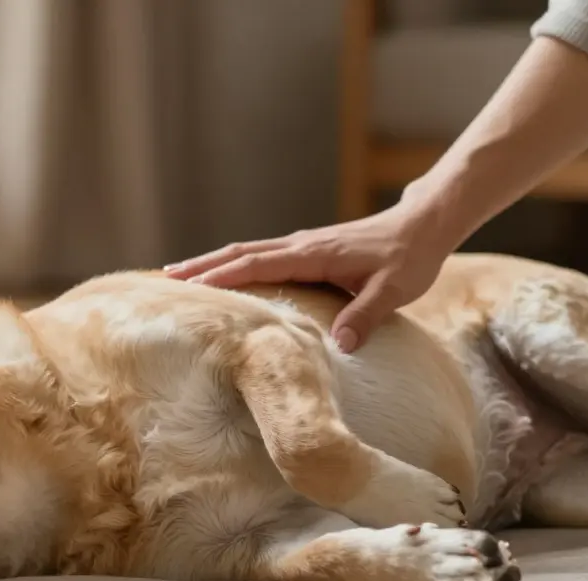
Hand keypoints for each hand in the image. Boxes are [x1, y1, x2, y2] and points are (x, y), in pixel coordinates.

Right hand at [164, 202, 452, 352]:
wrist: (423, 226)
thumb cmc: (409, 258)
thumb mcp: (394, 290)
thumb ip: (366, 316)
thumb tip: (339, 347)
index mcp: (315, 254)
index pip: (258, 265)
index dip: (223, 276)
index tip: (189, 287)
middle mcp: (302, 245)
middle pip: (241, 253)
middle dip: (203, 266)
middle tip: (165, 279)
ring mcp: (303, 245)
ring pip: (248, 252)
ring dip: (214, 263)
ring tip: (180, 278)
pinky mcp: (309, 250)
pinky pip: (263, 256)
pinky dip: (236, 264)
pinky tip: (226, 277)